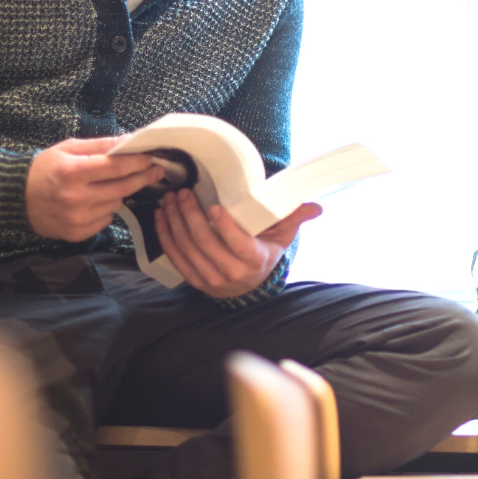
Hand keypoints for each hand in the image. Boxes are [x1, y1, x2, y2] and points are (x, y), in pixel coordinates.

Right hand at [26, 137, 163, 241]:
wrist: (18, 198)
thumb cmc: (46, 168)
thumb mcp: (68, 148)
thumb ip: (99, 145)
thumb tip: (129, 140)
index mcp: (72, 171)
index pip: (115, 167)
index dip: (137, 163)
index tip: (151, 159)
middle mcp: (75, 197)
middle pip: (122, 188)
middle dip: (142, 178)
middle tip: (156, 171)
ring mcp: (76, 218)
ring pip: (116, 204)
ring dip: (120, 193)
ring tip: (111, 185)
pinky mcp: (77, 233)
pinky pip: (106, 219)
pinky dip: (106, 209)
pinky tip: (96, 201)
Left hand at [156, 188, 322, 298]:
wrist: (250, 285)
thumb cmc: (266, 251)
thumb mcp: (282, 236)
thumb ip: (294, 218)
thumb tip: (316, 206)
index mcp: (254, 260)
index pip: (237, 244)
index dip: (224, 226)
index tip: (214, 206)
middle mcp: (230, 273)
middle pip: (205, 242)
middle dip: (190, 215)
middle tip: (183, 192)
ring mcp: (209, 279)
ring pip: (186, 248)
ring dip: (174, 221)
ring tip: (170, 199)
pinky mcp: (193, 280)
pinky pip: (175, 256)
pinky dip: (165, 235)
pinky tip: (161, 216)